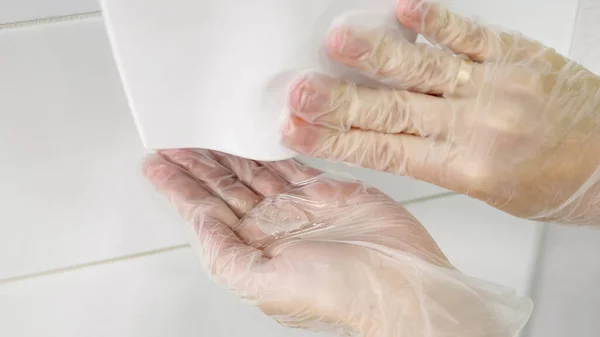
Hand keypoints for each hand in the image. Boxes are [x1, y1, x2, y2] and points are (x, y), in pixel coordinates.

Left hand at [144, 149, 530, 336]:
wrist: (400, 281)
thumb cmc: (340, 294)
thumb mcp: (264, 282)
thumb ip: (222, 253)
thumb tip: (195, 221)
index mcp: (253, 250)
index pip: (205, 211)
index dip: (178, 187)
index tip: (157, 163)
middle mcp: (272, 227)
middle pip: (223, 186)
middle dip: (197, 163)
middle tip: (175, 138)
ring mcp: (298, 207)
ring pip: (253, 170)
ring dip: (228, 151)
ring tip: (205, 128)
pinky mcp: (326, 189)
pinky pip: (289, 161)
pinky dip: (270, 147)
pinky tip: (254, 134)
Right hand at [280, 0, 599, 224]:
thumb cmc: (550, 182)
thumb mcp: (483, 188)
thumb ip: (432, 158)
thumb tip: (380, 137)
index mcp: (462, 167)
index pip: (383, 152)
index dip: (333, 141)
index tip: (297, 131)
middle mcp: (475, 127)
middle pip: (392, 112)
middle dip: (337, 103)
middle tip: (299, 92)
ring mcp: (494, 87)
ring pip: (424, 70)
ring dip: (376, 57)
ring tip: (337, 43)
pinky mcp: (515, 54)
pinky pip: (471, 34)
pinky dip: (436, 20)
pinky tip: (404, 9)